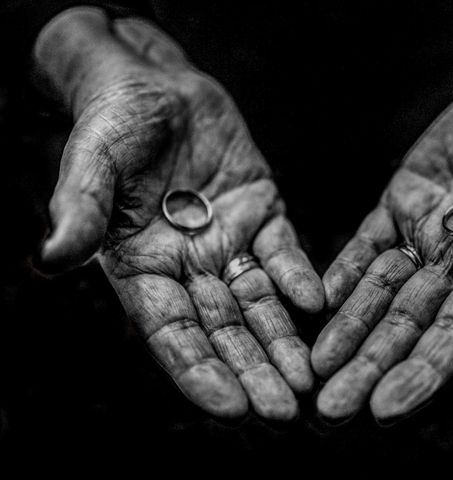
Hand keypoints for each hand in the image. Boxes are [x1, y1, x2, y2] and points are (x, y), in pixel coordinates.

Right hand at [34, 8, 322, 420]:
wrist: (155, 84)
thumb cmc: (113, 120)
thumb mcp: (90, 158)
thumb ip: (81, 208)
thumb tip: (52, 257)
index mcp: (141, 267)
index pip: (171, 331)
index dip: (199, 370)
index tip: (231, 408)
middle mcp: (188, 265)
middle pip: (223, 329)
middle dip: (252, 371)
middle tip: (283, 413)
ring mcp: (228, 241)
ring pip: (259, 302)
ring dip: (283, 340)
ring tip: (308, 382)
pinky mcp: (262, 212)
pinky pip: (283, 252)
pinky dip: (300, 277)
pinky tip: (318, 302)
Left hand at [311, 53, 452, 422]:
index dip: (426, 371)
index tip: (386, 411)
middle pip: (411, 329)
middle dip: (370, 369)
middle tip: (328, 412)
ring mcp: (427, 241)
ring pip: (381, 297)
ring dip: (347, 333)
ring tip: (310, 371)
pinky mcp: (400, 210)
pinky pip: (365, 249)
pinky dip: (340, 277)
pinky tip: (310, 306)